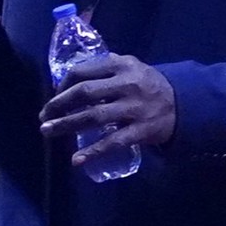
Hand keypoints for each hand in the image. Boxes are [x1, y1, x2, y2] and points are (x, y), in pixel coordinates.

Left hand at [39, 54, 176, 167]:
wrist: (182, 104)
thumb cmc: (146, 84)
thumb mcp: (130, 66)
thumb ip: (103, 68)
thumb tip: (66, 81)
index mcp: (121, 66)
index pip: (82, 72)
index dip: (62, 85)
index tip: (53, 98)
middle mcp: (127, 84)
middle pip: (84, 93)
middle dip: (58, 105)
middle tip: (43, 117)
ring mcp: (134, 108)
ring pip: (94, 117)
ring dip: (67, 125)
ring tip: (48, 132)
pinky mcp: (141, 130)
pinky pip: (113, 142)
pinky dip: (93, 152)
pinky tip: (76, 160)